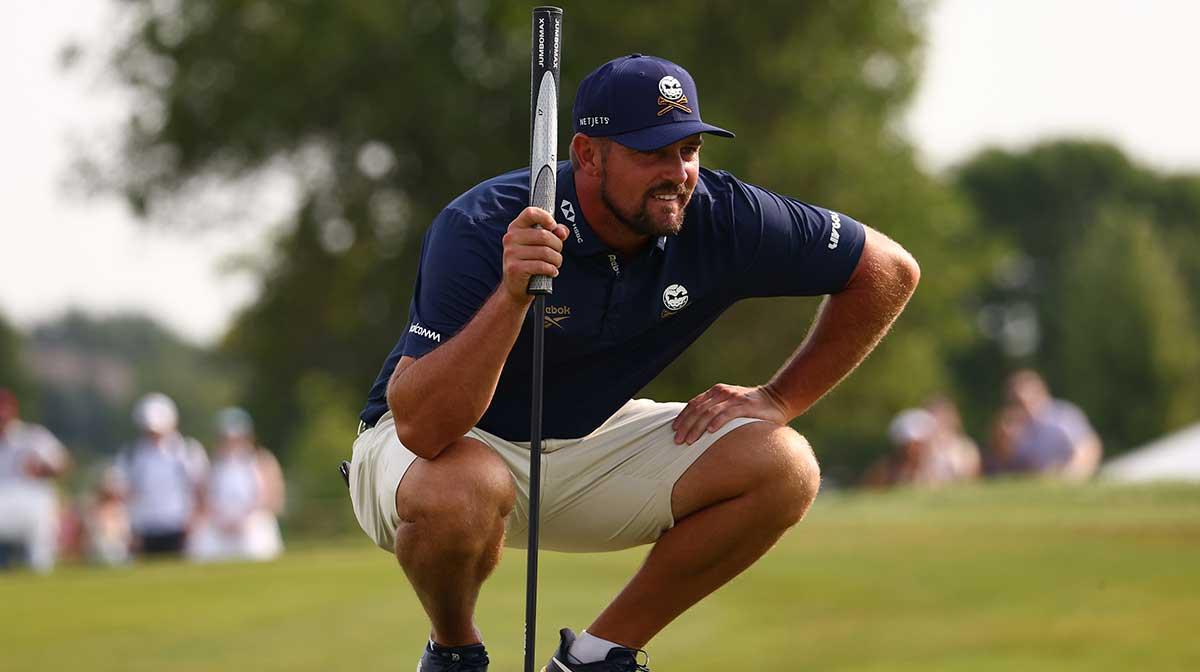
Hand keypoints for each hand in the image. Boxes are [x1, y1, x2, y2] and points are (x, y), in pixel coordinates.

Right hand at [501, 207, 569, 303]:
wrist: (515, 286)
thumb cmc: (530, 261)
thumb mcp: (541, 244)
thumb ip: (554, 233)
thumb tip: (562, 231)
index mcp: (516, 227)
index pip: (531, 212)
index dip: (545, 217)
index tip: (553, 226)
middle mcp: (511, 238)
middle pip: (544, 235)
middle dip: (557, 246)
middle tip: (557, 253)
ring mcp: (511, 253)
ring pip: (545, 252)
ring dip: (556, 260)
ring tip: (555, 264)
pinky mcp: (515, 268)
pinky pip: (541, 265)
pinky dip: (551, 270)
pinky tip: (551, 271)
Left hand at [672, 383, 790, 444]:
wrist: (778, 399)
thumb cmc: (752, 409)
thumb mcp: (730, 406)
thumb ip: (716, 412)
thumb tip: (698, 429)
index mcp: (716, 392)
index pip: (693, 404)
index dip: (682, 417)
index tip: (673, 430)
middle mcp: (722, 393)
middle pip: (697, 409)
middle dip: (685, 426)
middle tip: (677, 441)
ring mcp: (733, 398)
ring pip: (708, 412)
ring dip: (697, 427)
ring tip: (689, 441)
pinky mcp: (745, 406)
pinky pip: (727, 414)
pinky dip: (717, 423)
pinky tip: (709, 433)